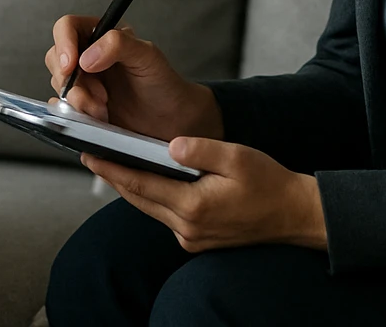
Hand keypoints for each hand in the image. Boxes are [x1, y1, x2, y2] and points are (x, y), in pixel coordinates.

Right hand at [44, 16, 221, 141]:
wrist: (172, 120)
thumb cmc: (163, 84)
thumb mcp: (148, 56)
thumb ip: (118, 45)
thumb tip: (87, 57)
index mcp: (100, 35)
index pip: (67, 28)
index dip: (64, 44)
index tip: (72, 65)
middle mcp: (87, 56)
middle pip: (56, 58)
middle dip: (73, 81)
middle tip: (100, 97)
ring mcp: (83, 83)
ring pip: (59, 85)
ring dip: (78, 101)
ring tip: (104, 111)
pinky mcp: (81, 107)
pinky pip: (61, 109)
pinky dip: (74, 116)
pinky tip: (96, 119)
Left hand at [82, 137, 326, 251]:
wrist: (295, 215)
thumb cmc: (270, 184)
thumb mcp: (237, 157)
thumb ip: (201, 150)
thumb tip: (170, 145)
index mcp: (194, 206)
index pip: (141, 184)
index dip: (112, 168)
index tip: (90, 154)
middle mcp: (187, 227)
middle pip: (139, 198)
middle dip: (114, 176)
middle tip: (91, 154)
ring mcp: (191, 237)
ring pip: (150, 207)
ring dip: (131, 186)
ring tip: (111, 163)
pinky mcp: (197, 239)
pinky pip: (165, 215)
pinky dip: (152, 196)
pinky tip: (145, 180)